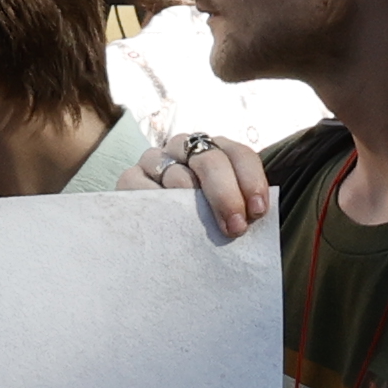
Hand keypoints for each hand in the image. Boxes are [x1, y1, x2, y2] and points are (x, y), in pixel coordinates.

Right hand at [140, 131, 272, 240]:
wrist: (158, 240)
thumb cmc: (200, 224)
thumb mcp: (225, 212)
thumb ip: (240, 206)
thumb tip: (252, 215)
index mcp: (215, 150)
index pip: (238, 154)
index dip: (251, 180)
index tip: (258, 211)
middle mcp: (184, 148)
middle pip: (210, 160)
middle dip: (226, 195)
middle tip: (235, 228)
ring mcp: (154, 160)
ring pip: (178, 176)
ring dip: (194, 205)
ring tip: (202, 231)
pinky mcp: (129, 178)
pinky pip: (143, 186)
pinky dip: (158, 204)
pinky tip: (169, 222)